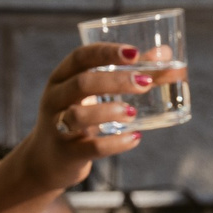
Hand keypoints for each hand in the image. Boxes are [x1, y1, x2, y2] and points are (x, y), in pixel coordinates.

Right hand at [0, 44, 162, 195]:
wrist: (47, 160)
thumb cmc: (78, 118)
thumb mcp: (93, 95)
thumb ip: (128, 75)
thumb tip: (164, 55)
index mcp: (62, 77)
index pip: (80, 57)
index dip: (106, 52)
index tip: (133, 52)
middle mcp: (56, 99)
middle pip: (81, 83)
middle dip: (115, 81)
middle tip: (145, 82)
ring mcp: (58, 127)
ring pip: (78, 115)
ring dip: (109, 111)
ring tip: (133, 112)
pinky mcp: (67, 153)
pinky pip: (90, 148)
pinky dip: (115, 144)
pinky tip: (134, 138)